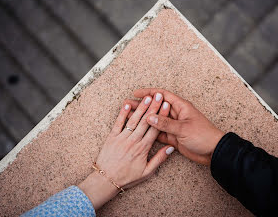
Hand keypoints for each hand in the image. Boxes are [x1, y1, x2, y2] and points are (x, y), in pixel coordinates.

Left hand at [78, 94, 173, 209]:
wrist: (106, 180)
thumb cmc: (127, 177)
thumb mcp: (147, 172)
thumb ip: (159, 159)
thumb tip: (171, 148)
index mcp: (143, 149)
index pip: (155, 129)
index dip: (161, 116)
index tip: (167, 106)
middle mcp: (133, 141)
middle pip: (146, 121)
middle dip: (153, 107)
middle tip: (159, 96)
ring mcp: (122, 138)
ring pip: (134, 120)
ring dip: (141, 108)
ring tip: (148, 97)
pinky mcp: (112, 137)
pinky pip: (118, 123)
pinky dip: (122, 113)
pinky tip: (128, 104)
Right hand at [134, 88, 224, 164]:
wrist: (213, 152)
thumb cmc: (203, 136)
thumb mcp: (183, 128)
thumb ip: (166, 123)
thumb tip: (149, 117)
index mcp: (181, 107)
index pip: (162, 95)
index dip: (149, 93)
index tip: (136, 93)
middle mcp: (176, 114)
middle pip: (156, 107)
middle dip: (142, 106)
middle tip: (127, 105)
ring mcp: (173, 126)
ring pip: (155, 120)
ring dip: (143, 118)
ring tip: (129, 117)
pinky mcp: (172, 137)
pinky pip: (158, 132)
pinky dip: (149, 131)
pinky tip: (138, 130)